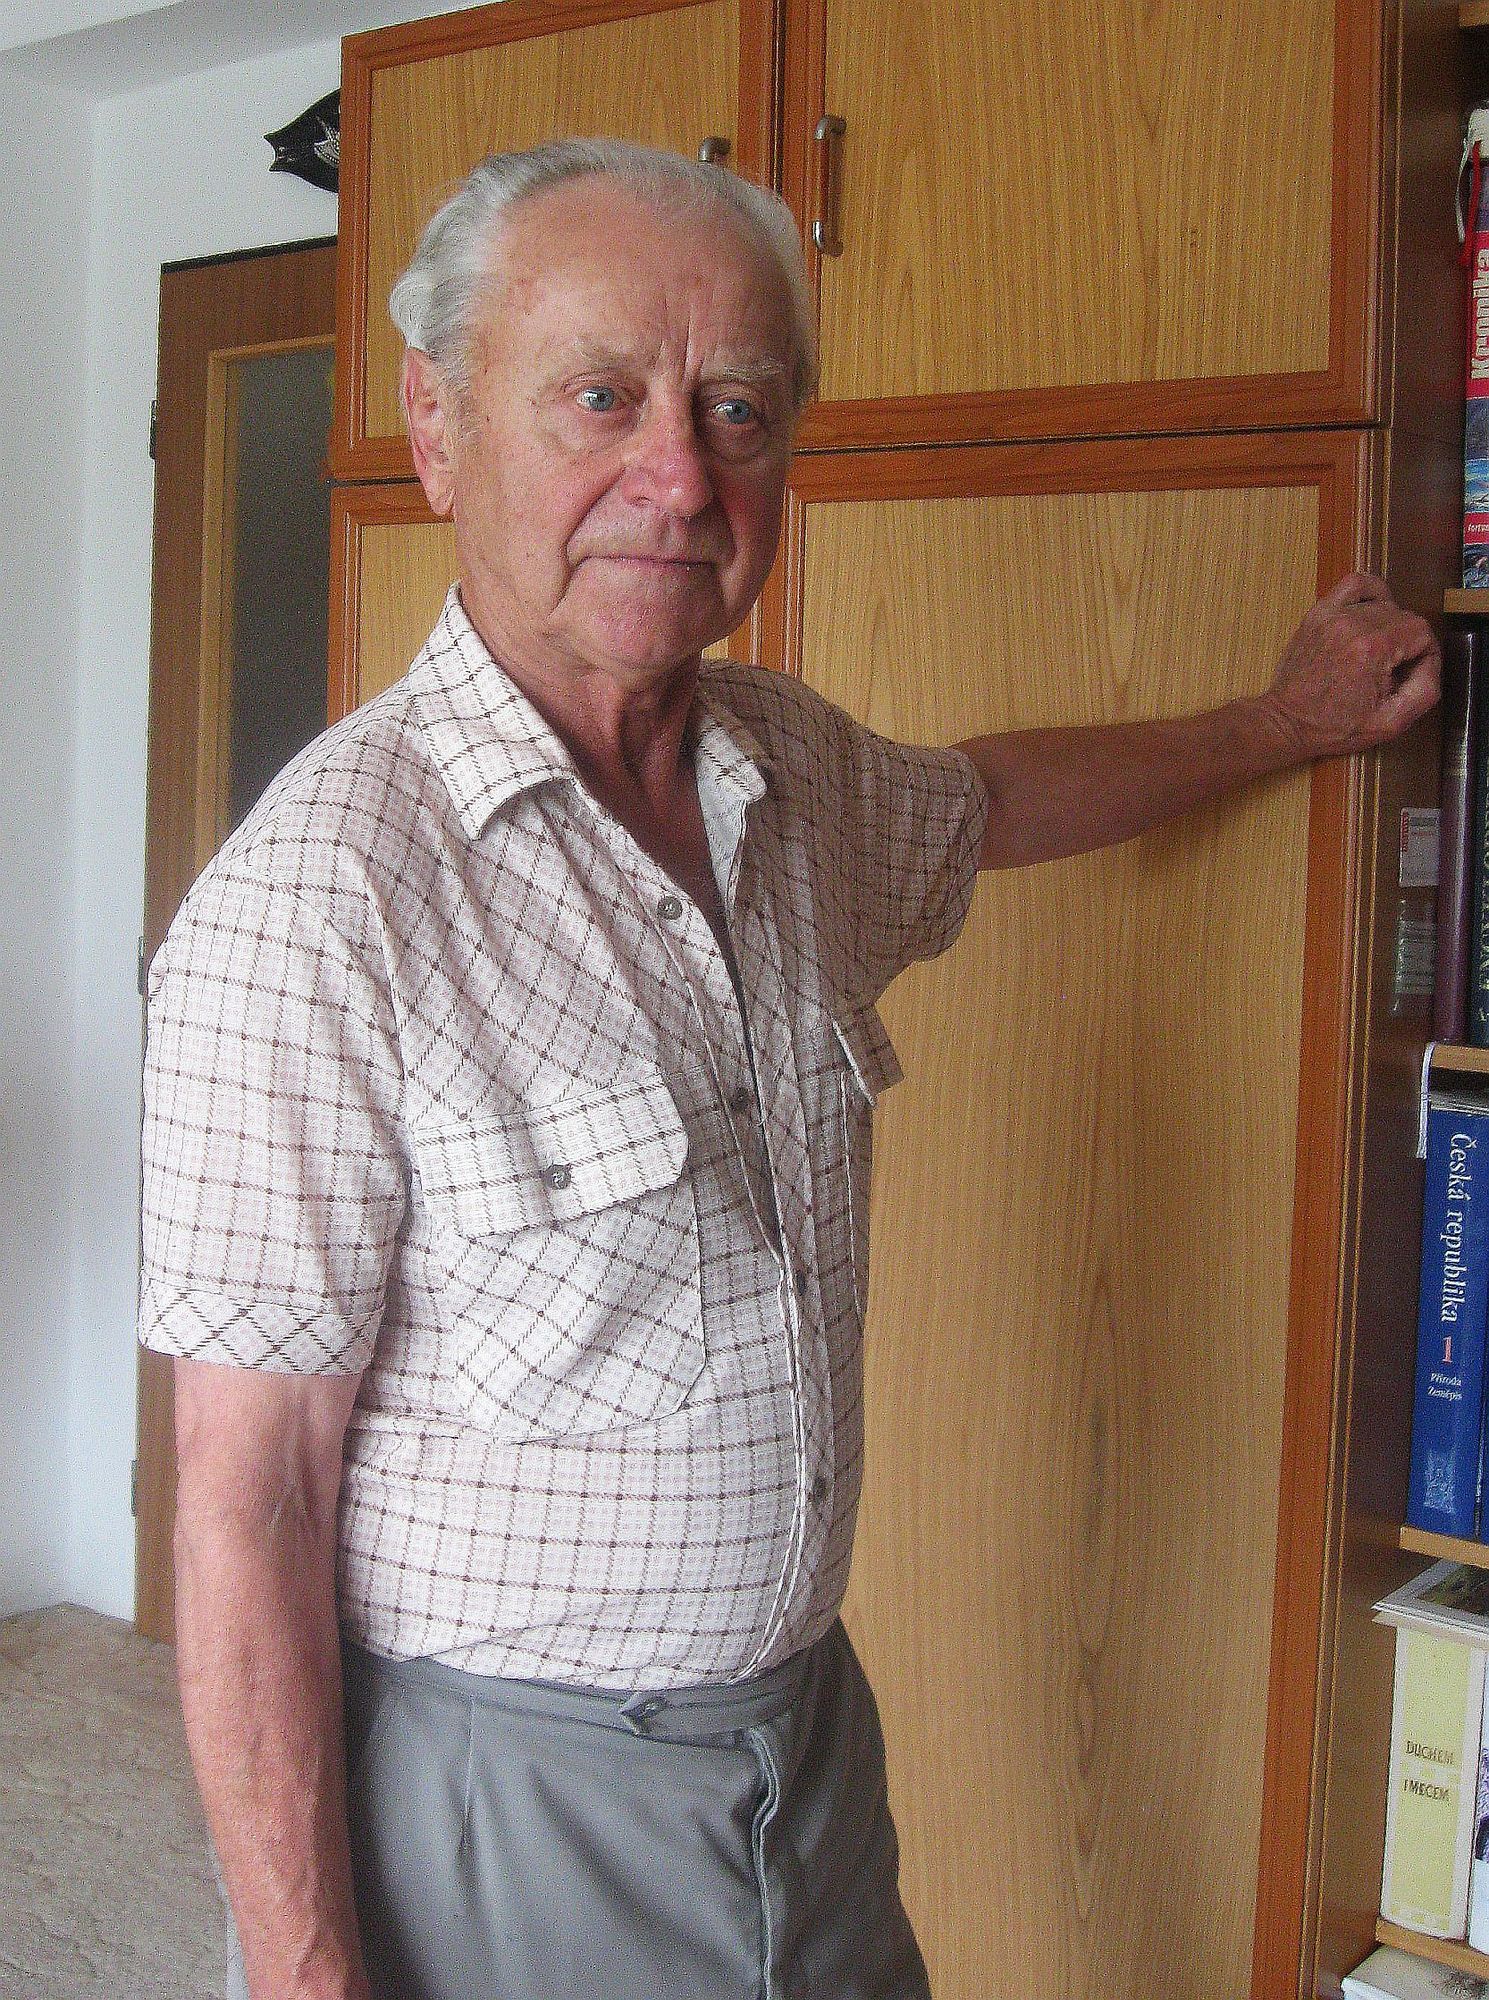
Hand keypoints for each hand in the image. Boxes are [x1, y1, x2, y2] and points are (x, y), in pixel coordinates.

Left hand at [1255, 571, 1440, 762]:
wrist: (1287, 722)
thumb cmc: (1334, 726)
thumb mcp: (1390, 722)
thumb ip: (1425, 690)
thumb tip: (1431, 661)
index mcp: (1371, 650)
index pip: (1422, 632)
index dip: (1425, 655)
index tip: (1410, 673)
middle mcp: (1352, 625)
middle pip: (1405, 617)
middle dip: (1407, 643)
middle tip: (1391, 670)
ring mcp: (1332, 615)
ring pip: (1385, 603)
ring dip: (1389, 624)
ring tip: (1378, 649)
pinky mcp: (1319, 613)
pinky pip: (1356, 584)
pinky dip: (1371, 593)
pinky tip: (1371, 614)